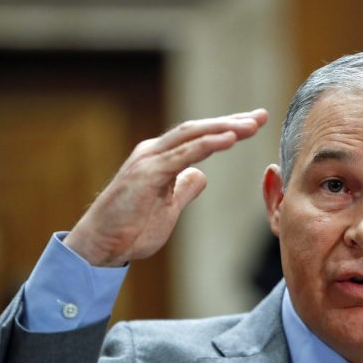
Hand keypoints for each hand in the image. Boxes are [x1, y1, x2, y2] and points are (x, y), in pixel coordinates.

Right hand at [64, 109, 268, 266]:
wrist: (99, 246)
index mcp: (161, 159)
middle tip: (262, 116)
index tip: (253, 124)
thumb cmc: (130, 230)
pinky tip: (229, 138)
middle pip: (199, 129)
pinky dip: (207, 144)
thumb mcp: (168, 208)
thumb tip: (201, 175)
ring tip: (252, 124)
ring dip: (224, 128)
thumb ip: (184, 189)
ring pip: (193, 135)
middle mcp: (155, 152)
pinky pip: (182, 154)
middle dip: (232, 121)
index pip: (199, 136)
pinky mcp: (147, 174)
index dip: (227, 129)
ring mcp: (149, 160)